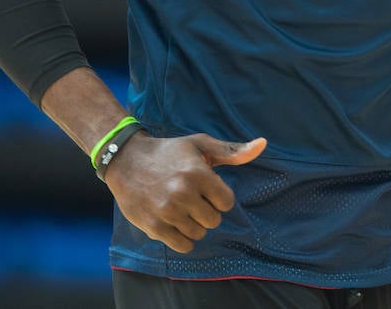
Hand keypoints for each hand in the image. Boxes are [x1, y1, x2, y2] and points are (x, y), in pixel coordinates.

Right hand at [104, 131, 266, 253]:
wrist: (126, 160)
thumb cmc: (168, 152)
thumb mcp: (200, 145)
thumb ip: (232, 151)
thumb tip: (264, 144)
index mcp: (198, 173)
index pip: (227, 202)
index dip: (218, 197)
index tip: (206, 189)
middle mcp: (183, 193)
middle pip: (214, 220)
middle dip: (206, 211)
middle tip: (192, 199)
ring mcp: (168, 211)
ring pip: (199, 234)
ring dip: (194, 224)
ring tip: (181, 208)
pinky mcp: (154, 226)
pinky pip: (183, 245)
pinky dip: (183, 238)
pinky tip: (175, 222)